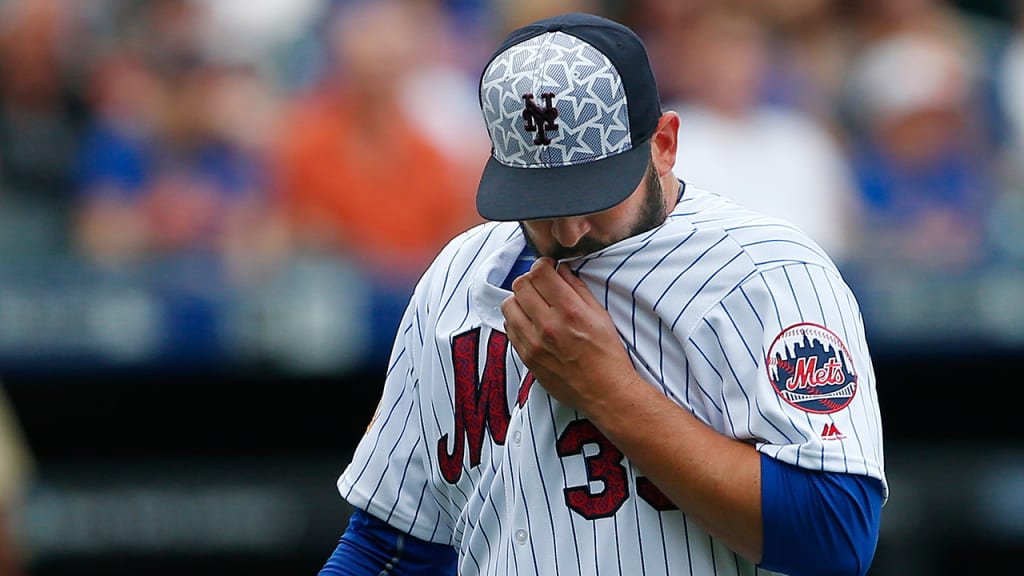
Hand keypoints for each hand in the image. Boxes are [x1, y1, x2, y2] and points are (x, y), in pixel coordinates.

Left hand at [500, 257, 637, 410]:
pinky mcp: (526, 357)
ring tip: (533, 305)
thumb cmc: (607, 354)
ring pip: (508, 305)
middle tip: (540, 285)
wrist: (605, 392)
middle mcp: (548, 326)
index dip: (542, 264)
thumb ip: (578, 289)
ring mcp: (534, 343)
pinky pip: (509, 328)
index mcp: (570, 311)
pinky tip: (531, 323)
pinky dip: (517, 320)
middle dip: (530, 279)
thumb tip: (561, 270)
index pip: (540, 273)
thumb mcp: (600, 315)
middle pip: (520, 285)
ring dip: (519, 299)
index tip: (548, 268)